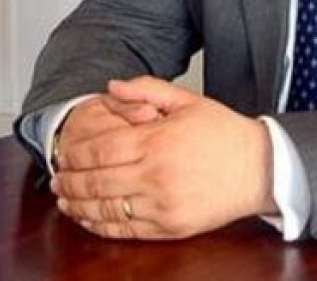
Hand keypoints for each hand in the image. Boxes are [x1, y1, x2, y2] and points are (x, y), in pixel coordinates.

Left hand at [51, 76, 274, 239]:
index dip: (75, 154)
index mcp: (158, 142)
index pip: (101, 150)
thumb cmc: (224, 133)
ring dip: (79, 207)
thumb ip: (146, 89)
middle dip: (69, 181)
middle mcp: (156, 176)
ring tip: (65, 200)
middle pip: (96, 182)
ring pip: (106, 210)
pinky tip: (90, 218)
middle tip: (56, 179)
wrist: (260, 169)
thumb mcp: (188, 101)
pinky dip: (101, 225)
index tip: (62, 153)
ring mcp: (163, 205)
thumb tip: (110, 87)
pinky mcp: (171, 228)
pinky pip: (126, 230)